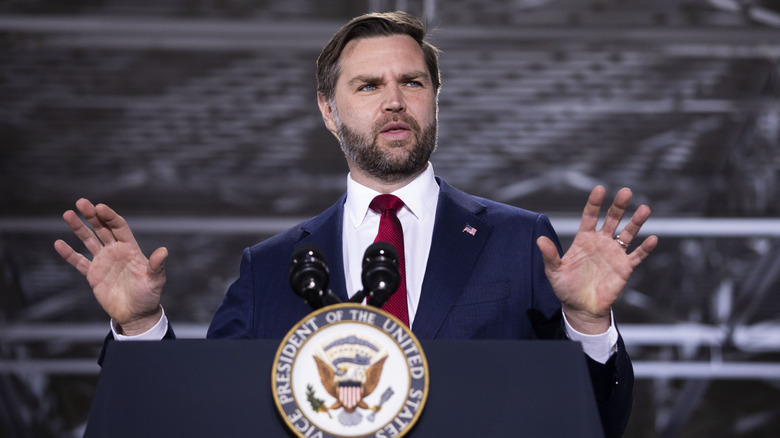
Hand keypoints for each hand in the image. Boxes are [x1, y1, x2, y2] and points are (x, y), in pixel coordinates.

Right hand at [54, 199, 166, 335]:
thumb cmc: (149, 295)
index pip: (119, 227)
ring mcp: (103, 262)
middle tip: (81, 202)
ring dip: (78, 228)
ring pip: (89, 240)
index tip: (100, 207)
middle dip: (92, 215)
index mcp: (130, 248)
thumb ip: (156, 265)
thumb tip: (163, 251)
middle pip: (102, 228)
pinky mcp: (93, 275)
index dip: (110, 217)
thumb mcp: (155, 280)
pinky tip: (59, 243)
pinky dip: (69, 254)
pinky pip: (79, 261)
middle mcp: (116, 251)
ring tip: (68, 214)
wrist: (136, 314)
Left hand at [537, 186, 657, 333]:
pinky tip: (652, 239)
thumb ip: (549, 256)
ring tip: (645, 209)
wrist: (581, 308)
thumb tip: (540, 240)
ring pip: (628, 233)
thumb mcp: (554, 272)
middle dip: (619, 206)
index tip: (600, 189)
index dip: (594, 203)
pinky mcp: (624, 267)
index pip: (590, 216)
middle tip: (626, 192)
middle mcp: (601, 242)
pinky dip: (645, 248)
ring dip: (636, 222)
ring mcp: (614, 254)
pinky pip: (637, 255)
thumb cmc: (565, 288)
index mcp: (584, 240)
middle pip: (612, 220)